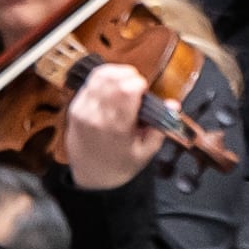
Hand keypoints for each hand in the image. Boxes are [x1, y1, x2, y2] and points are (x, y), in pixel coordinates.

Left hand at [63, 62, 163, 191]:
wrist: (90, 175)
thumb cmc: (120, 164)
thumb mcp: (145, 152)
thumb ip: (159, 127)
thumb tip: (174, 104)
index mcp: (116, 128)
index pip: (126, 90)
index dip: (139, 84)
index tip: (145, 91)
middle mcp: (97, 115)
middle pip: (114, 79)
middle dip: (130, 76)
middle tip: (137, 88)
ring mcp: (83, 109)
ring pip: (100, 76)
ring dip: (117, 74)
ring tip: (126, 84)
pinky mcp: (74, 106)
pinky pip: (90, 82)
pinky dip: (104, 78)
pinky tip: (113, 86)